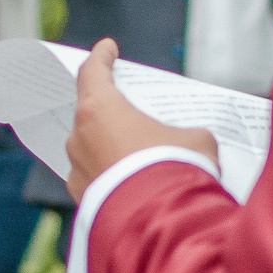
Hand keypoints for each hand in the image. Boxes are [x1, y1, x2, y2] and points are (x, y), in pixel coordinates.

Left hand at [65, 40, 217, 201]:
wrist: (161, 223)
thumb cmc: (175, 168)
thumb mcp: (196, 140)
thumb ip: (186, 133)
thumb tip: (190, 143)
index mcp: (99, 109)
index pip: (92, 71)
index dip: (101, 57)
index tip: (108, 48)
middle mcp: (79, 137)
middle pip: (90, 113)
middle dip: (110, 111)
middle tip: (130, 111)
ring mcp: (77, 170)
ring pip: (90, 149)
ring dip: (109, 147)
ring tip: (135, 154)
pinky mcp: (82, 200)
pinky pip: (95, 179)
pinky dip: (110, 177)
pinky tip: (131, 184)